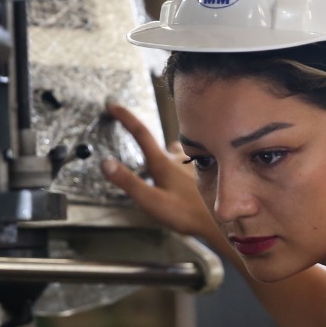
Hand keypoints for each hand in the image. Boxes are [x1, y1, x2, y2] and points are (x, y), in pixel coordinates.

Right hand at [102, 102, 219, 239]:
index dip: (125, 117)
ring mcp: (193, 164)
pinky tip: (189, 182)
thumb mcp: (151, 200)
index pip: (140, 133)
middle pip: (161, 146)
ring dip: (171, 159)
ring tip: (171, 176)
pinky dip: (186, 168)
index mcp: (163, 163)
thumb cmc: (186, 213)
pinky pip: (192, 163)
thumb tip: (105, 162)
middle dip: (153, 152)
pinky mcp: (205, 172)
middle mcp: (179, 158)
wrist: (220, 222)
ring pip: (178, 154)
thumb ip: (128, 182)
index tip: (112, 105)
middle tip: (150, 167)